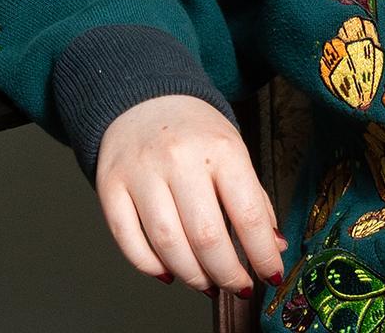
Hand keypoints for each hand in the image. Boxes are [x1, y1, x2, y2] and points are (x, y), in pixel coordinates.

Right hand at [96, 95, 288, 296]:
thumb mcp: (233, 150)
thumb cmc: (194, 131)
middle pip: (206, 237)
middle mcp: (179, 158)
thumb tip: (273, 249)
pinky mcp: (111, 185)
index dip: (261, 254)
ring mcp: (141, 172)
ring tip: (206, 282)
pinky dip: (151, 267)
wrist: (143, 98)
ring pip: (168, 245)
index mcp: (220, 148)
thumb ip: (255, 200)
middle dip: (227, 274)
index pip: (247, 214)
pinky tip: (168, 271)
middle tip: (237, 285)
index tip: (269, 274)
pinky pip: (129, 242)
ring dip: (192, 276)